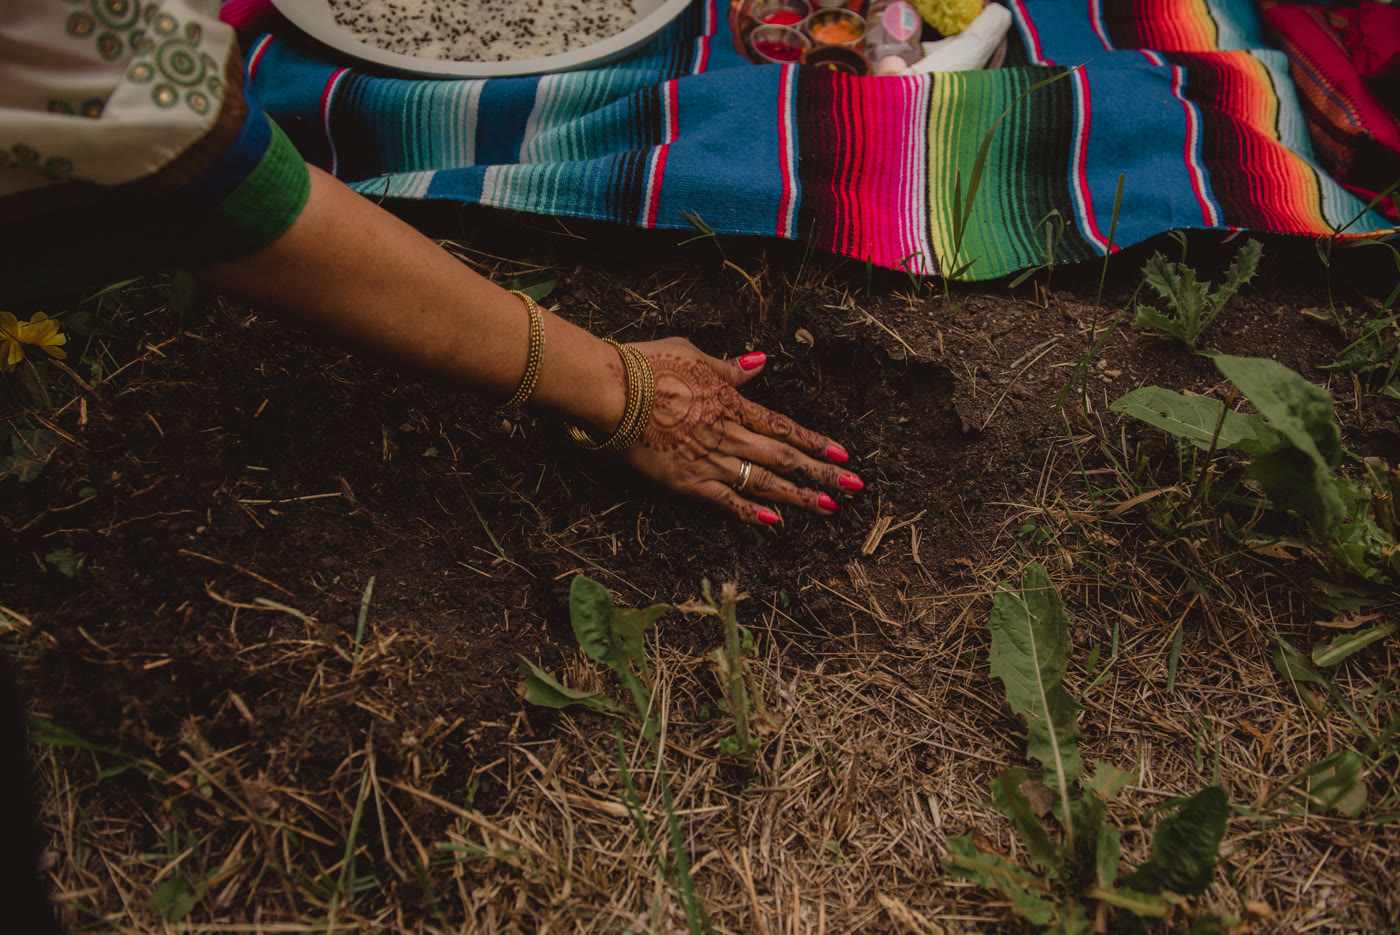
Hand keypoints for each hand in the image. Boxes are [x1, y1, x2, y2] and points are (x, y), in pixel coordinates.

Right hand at [621, 338, 862, 525]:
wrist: (613, 390)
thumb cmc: (648, 364)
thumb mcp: (694, 355)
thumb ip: (730, 368)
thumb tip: (759, 362)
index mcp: (732, 402)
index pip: (783, 426)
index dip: (816, 442)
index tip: (843, 455)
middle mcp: (730, 434)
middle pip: (784, 457)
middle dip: (822, 474)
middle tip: (854, 488)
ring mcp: (711, 460)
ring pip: (765, 482)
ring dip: (800, 497)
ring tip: (830, 509)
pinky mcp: (687, 481)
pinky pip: (727, 500)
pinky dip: (752, 513)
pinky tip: (777, 523)